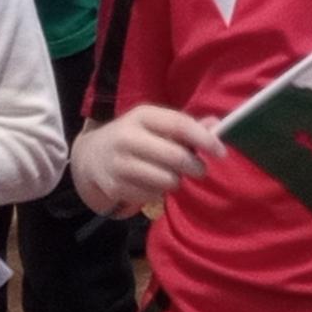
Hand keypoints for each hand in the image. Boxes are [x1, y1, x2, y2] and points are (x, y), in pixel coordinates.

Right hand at [73, 106, 223, 216]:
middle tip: (200, 169)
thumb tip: (217, 125)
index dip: (203, 139)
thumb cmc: (134, 137)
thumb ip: (186, 124)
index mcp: (142, 115)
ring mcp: (120, 163)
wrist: (91, 157)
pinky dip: (158, 193)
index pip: (179, 125)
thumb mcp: (154, 124)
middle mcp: (128, 137)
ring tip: (171, 175)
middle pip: (175, 157)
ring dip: (176, 181)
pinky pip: (152, 196)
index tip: (221, 151)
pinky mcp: (115, 187)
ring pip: (166, 180)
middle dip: (195, 166)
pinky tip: (151, 183)